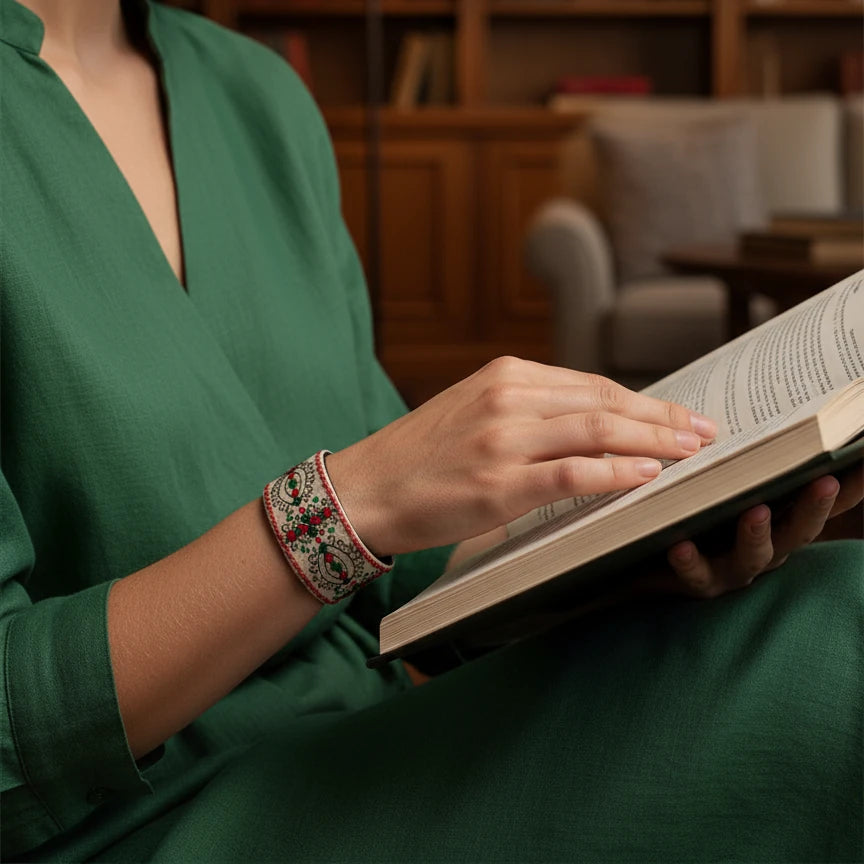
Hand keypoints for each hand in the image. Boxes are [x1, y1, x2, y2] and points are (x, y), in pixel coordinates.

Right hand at [327, 357, 716, 556]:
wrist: (366, 488)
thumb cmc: (420, 456)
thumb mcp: (473, 410)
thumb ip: (527, 409)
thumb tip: (589, 424)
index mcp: (506, 374)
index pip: (593, 385)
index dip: (644, 401)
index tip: (677, 415)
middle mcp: (509, 397)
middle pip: (605, 402)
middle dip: (663, 419)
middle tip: (706, 431)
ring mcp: (503, 440)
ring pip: (597, 432)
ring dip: (654, 442)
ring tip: (693, 453)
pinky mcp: (498, 484)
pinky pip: (572, 473)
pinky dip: (615, 473)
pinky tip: (648, 476)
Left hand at [653, 464, 862, 598]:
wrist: (656, 560)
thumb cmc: (705, 510)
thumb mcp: (733, 481)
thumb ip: (756, 459)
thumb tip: (787, 418)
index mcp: (783, 520)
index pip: (825, 503)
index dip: (852, 486)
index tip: (863, 458)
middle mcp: (769, 547)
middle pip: (798, 530)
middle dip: (814, 507)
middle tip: (825, 481)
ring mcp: (735, 568)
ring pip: (752, 555)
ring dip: (757, 534)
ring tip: (756, 511)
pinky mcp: (697, 581)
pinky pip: (695, 574)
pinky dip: (689, 560)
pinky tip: (681, 545)